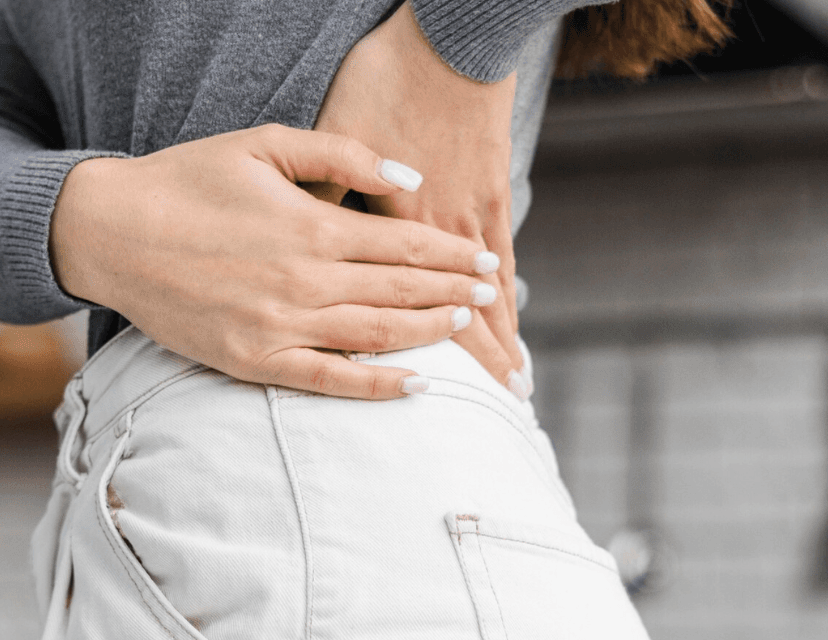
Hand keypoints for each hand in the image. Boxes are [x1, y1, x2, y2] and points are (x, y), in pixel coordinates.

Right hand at [49, 124, 499, 399]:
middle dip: (454, 295)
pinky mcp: (256, 362)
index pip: (403, 247)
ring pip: (377, 337)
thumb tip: (409, 179)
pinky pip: (330, 381)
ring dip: (429, 335)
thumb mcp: (263, 143)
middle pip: (401, 294)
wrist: (112, 233)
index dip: (450, 257)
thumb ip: (342, 156)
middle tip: (489, 296)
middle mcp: (305, 282)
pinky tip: (417, 386)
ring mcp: (281, 327)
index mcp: (312, 227)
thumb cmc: (186, 181)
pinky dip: (378, 386)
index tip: (484, 263)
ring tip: (465, 331)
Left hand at [308, 2, 528, 398]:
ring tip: (513, 387)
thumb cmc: (383, 80)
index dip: (412, 358)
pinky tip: (512, 324)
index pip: (397, 310)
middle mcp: (433, 234)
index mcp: (384, 227)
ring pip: (484, 297)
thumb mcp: (336, 132)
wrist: (452, 35)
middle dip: (470, 370)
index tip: (424, 399)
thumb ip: (327, 194)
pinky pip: (505, 264)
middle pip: (449, 317)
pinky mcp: (493, 199)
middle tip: (488, 414)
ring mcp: (469, 219)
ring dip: (496, 346)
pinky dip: (509, 300)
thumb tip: (314, 242)